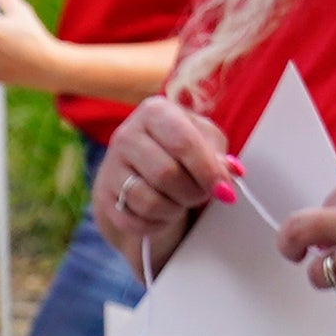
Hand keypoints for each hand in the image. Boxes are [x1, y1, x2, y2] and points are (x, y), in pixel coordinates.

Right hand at [96, 92, 232, 272]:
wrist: (138, 165)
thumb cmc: (177, 148)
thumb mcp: (204, 140)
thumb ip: (219, 155)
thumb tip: (231, 172)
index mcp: (154, 112)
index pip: (183, 143)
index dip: (208, 171)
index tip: (225, 191)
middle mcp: (127, 135)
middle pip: (166, 175)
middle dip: (193, 193)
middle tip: (202, 195)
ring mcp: (111, 167)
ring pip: (149, 201)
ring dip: (175, 209)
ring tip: (181, 201)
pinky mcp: (105, 197)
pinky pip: (135, 221)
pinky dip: (157, 223)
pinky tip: (163, 212)